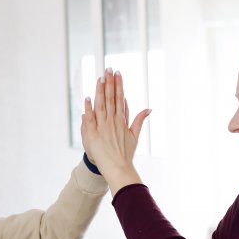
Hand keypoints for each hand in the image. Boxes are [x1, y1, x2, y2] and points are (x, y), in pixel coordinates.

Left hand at [81, 69, 150, 193]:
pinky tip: (88, 98)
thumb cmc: (126, 154)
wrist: (119, 169)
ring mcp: (103, 128)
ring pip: (101, 106)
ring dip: (100, 91)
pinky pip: (91, 120)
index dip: (118, 85)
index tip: (117, 73)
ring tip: (101, 78)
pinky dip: (89, 109)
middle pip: (111, 99)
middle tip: (109, 69)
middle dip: (110, 83)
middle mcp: (113, 122)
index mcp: (122, 121)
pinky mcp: (94, 135)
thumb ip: (140, 120)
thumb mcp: (135, 135)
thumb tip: (149, 108)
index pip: (119, 98)